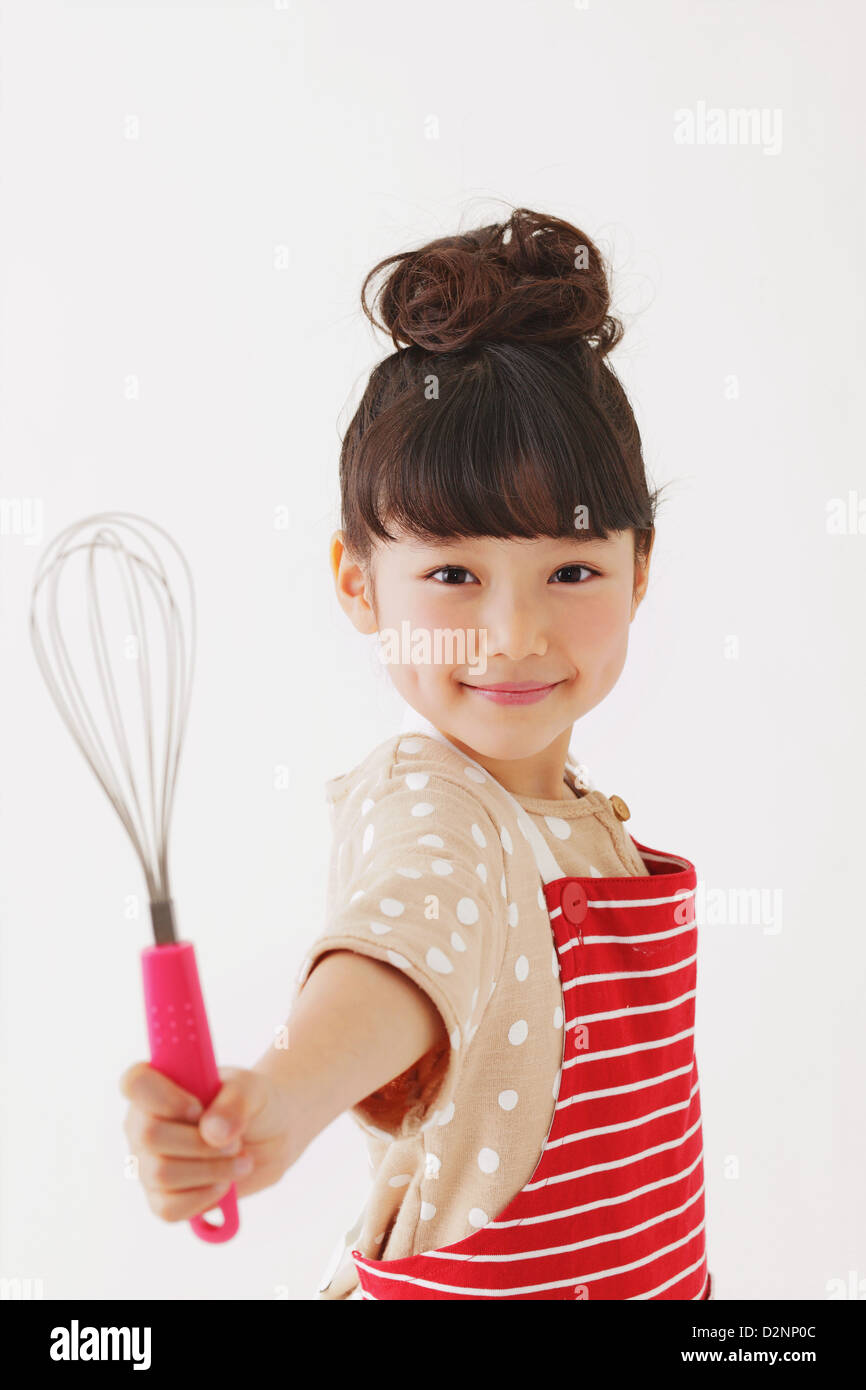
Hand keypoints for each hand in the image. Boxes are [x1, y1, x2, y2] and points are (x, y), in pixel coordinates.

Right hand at [120, 1062, 297, 1224]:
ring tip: (241, 1161)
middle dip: (201, 1143)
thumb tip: (211, 1133)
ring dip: (211, 1170)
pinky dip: (203, 1198)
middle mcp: (143, 1123)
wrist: (270, 1136)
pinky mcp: (161, 1197)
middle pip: (149, 1135)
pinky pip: (168, 1208)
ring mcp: (148, 1162)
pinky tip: (224, 1183)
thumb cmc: (252, 1103)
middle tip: (235, 1142)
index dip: (165, 1098)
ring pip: (160, 1174)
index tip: (198, 1109)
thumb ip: (234, 1103)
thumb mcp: (252, 1090)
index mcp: (159, 1084)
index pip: (135, 1082)